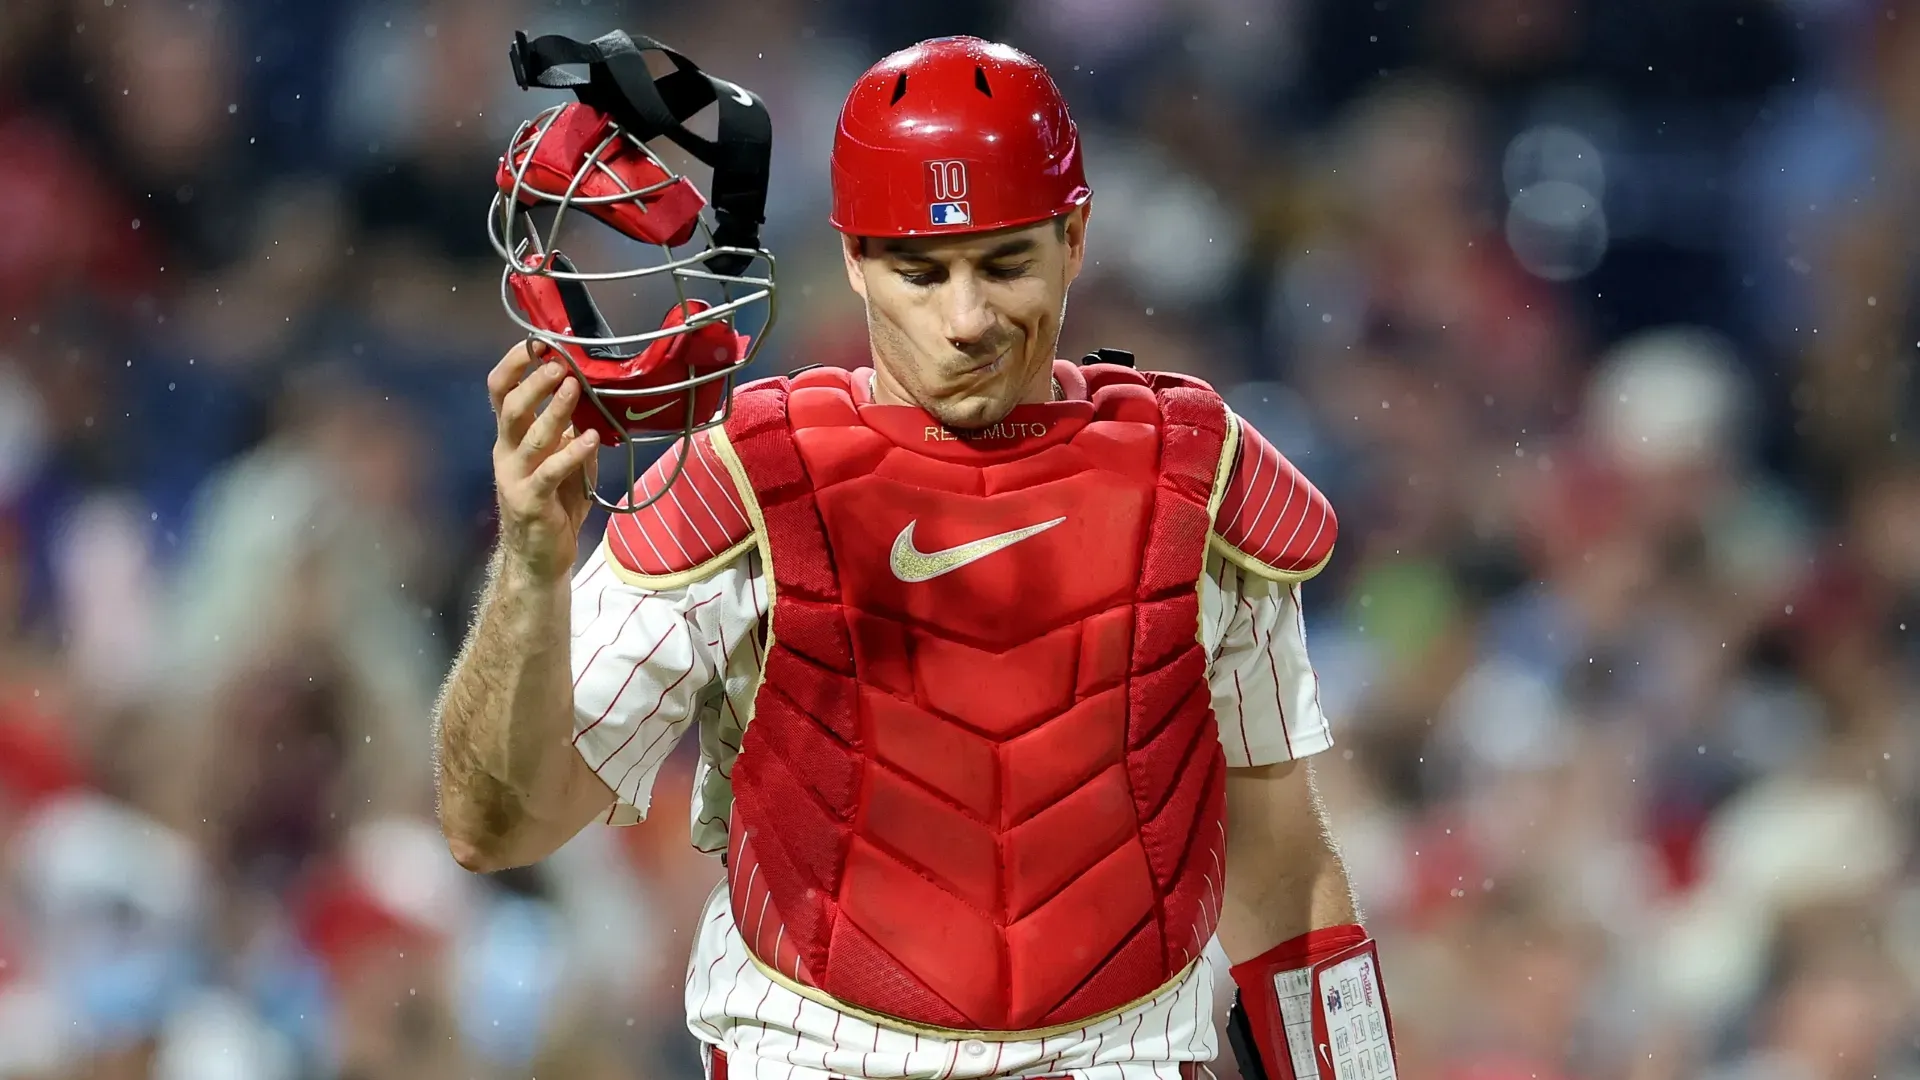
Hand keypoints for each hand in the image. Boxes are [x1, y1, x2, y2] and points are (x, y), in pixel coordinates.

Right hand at [488, 340, 599, 582]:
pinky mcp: (531, 501)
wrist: (539, 559)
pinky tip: (591, 439)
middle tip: (558, 365)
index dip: (514, 366)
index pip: (501, 392)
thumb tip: (595, 402)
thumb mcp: (567, 464)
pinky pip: (550, 472)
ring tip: (574, 389)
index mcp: (511, 439)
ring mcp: (516, 477)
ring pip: (531, 436)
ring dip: (554, 411)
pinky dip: (572, 453)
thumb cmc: (553, 507)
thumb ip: (574, 435)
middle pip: (510, 408)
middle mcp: (507, 453)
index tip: (536, 342)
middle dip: (533, 383)